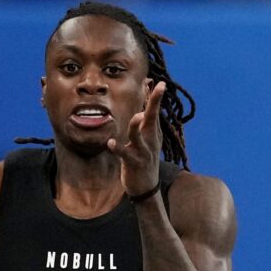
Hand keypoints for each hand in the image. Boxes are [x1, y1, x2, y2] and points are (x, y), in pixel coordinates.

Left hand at [108, 80, 164, 198]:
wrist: (146, 187)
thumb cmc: (143, 158)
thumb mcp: (147, 139)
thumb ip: (145, 123)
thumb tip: (143, 106)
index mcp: (153, 133)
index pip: (154, 112)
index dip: (156, 97)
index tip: (160, 83)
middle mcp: (150, 140)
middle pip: (152, 119)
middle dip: (154, 103)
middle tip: (158, 88)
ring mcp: (143, 152)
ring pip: (139, 137)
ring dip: (136, 126)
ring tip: (137, 116)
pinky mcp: (133, 163)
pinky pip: (124, 154)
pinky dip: (118, 148)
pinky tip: (111, 142)